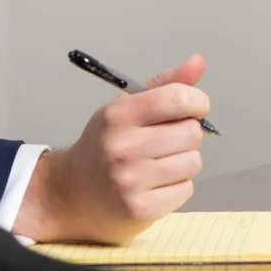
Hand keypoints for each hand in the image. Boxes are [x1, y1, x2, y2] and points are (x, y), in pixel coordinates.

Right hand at [13, 55, 209, 241]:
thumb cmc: (104, 145)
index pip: (178, 98)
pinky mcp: (141, 209)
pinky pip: (186, 189)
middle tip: (166, 140)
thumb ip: (164, 85)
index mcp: (119, 116)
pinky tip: (155, 184)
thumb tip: (198, 62)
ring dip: (183, 162)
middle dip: (186, 134)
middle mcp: (123, 147)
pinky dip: (177, 187)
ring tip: (158, 163)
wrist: (71, 193)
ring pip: (193, 162)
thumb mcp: (126, 107)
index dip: (197, 101)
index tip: (194, 108)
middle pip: (192, 132)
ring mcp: (131, 181)